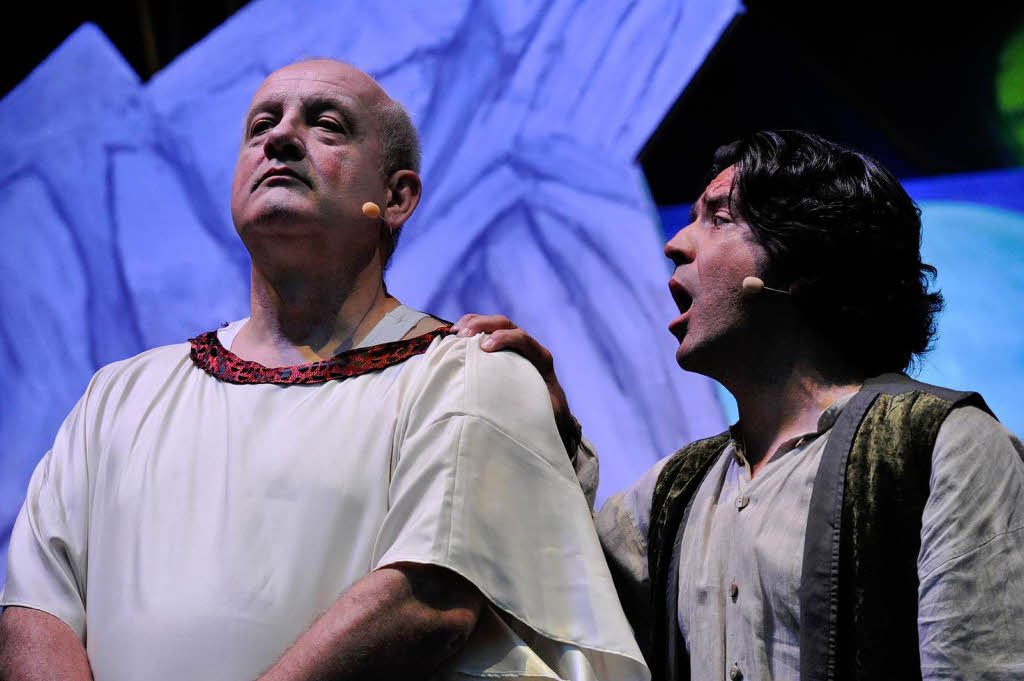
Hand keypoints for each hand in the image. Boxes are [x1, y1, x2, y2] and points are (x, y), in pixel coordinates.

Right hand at [451, 314, 579, 456]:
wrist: (552, 406)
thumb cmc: (548, 410)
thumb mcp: (549, 410)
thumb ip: (544, 406)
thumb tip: (527, 407)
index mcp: (540, 358)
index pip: (523, 339)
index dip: (504, 338)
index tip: (485, 348)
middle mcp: (527, 346)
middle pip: (506, 324)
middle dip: (483, 325)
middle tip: (463, 335)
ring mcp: (514, 344)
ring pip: (494, 323)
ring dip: (473, 323)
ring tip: (454, 332)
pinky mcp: (503, 347)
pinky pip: (486, 330)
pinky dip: (470, 328)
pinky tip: (454, 335)